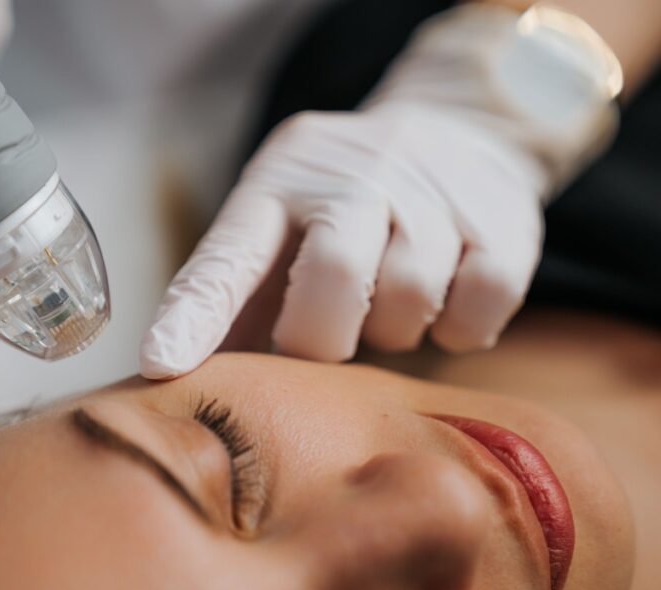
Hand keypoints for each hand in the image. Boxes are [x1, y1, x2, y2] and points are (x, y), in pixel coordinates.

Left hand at [139, 4, 617, 378]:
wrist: (453, 130)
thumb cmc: (341, 211)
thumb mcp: (278, 231)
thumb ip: (236, 301)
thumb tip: (181, 383)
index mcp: (276, 187)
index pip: (227, 255)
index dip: (194, 316)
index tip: (162, 366)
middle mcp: (350, 176)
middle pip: (331, 276)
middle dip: (322, 336)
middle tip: (326, 335)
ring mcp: (431, 191)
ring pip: (409, 296)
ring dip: (393, 329)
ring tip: (385, 304)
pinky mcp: (501, 219)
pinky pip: (479, 305)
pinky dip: (459, 329)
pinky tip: (443, 306)